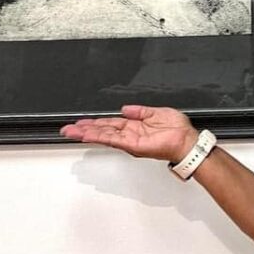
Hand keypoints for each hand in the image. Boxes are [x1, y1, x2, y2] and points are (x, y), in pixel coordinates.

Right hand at [61, 105, 195, 163]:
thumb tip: (125, 108)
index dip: (95, 123)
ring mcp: (130, 141)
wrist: (186, 140)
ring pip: (104, 136)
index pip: (110, 124)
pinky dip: (100, 137)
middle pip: (102, 130)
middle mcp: (130, 134)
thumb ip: (139, 111)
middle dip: (84, 130)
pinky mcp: (133, 145)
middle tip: (67, 129)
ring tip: (72, 132)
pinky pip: (114, 140)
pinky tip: (89, 135)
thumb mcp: (156, 112)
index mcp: (135, 125)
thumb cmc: (177, 129)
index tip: (81, 123)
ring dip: (87, 133)